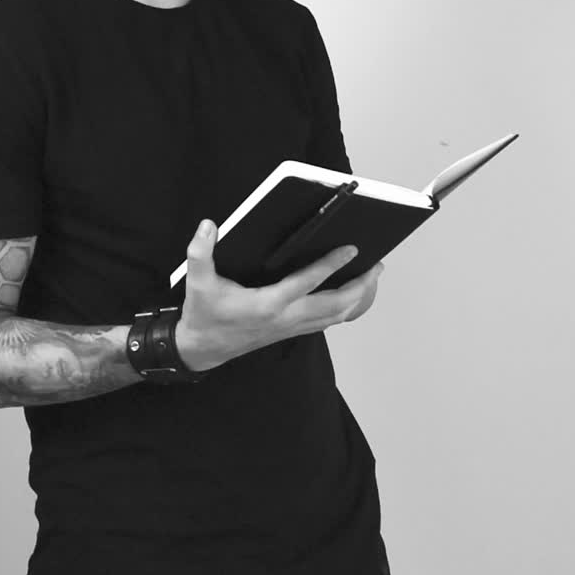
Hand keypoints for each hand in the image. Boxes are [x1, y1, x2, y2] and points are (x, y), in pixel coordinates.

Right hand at [175, 219, 384, 371]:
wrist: (202, 349)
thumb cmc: (204, 314)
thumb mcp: (198, 282)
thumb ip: (200, 253)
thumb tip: (208, 225)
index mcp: (268, 304)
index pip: (307, 282)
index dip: (331, 265)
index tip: (351, 249)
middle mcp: (286, 317)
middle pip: (335, 305)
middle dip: (360, 287)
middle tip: (377, 266)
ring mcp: (291, 327)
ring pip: (336, 317)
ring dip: (358, 299)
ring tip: (373, 278)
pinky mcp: (291, 331)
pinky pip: (327, 322)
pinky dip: (346, 310)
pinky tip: (353, 296)